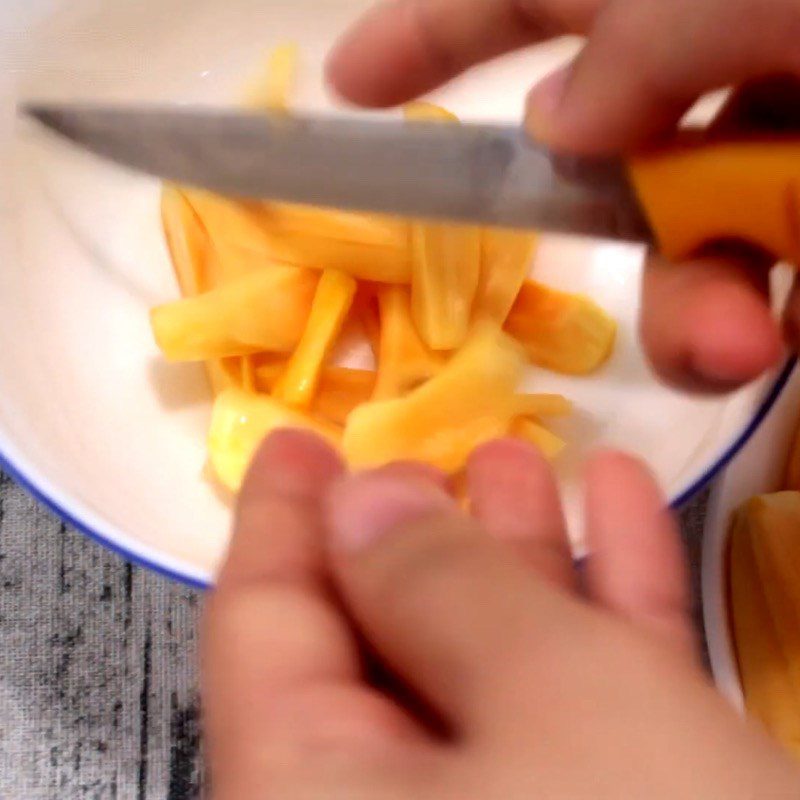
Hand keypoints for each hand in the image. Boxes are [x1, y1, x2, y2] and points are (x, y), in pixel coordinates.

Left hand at [202, 430, 798, 798]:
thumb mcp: (547, 699)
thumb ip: (436, 587)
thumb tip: (355, 501)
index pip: (262, 630)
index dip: (278, 519)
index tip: (293, 442)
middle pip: (377, 647)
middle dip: (416, 535)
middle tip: (429, 451)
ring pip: (487, 671)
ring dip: (519, 558)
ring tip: (528, 461)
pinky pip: (577, 709)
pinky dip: (604, 613)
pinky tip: (624, 511)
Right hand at [326, 0, 799, 392]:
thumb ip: (649, 31)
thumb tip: (558, 121)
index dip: (432, 35)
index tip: (350, 85)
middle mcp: (730, 68)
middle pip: (614, 163)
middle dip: (618, 246)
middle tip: (668, 307)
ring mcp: (787, 151)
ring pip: (696, 247)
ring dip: (697, 316)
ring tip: (742, 347)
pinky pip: (772, 287)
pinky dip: (766, 324)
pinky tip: (780, 337)